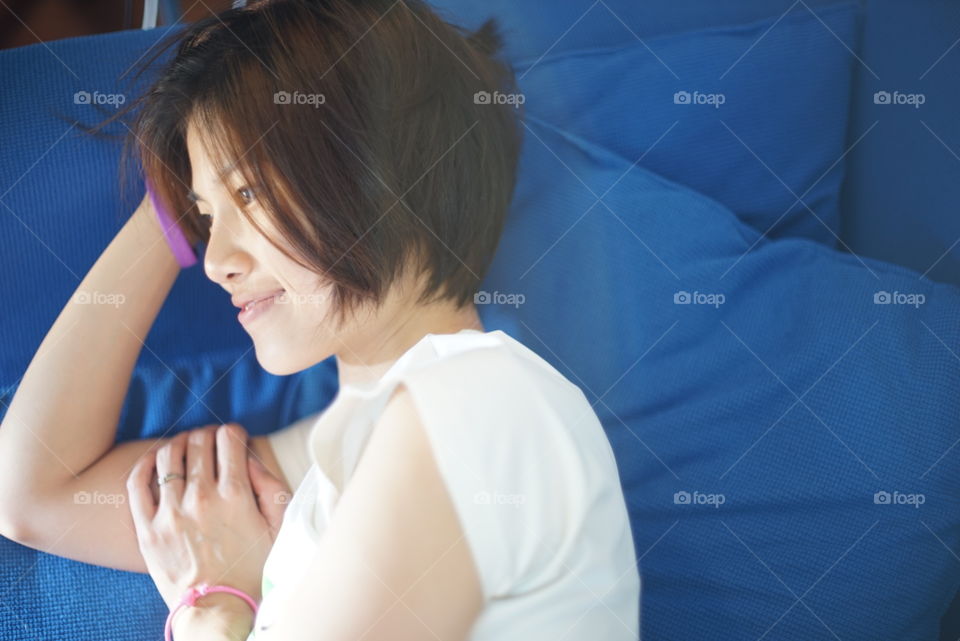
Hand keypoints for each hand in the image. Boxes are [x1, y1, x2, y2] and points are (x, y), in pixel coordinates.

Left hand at [126, 423, 289, 610]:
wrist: (218, 610)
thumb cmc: (254, 570)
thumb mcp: (279, 528)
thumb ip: (271, 487)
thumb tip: (251, 457)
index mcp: (236, 495)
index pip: (229, 438)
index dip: (233, 433)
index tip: (233, 439)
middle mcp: (201, 498)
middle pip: (198, 442)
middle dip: (206, 435)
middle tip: (209, 442)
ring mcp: (170, 513)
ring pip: (168, 456)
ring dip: (178, 443)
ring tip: (184, 448)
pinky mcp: (147, 529)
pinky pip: (137, 483)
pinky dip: (145, 463)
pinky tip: (154, 460)